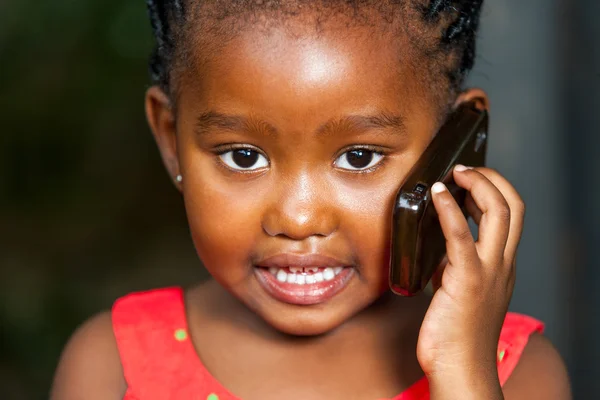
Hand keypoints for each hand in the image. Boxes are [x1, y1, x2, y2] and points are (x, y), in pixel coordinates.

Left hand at [416, 166, 524, 398]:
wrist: (460, 369)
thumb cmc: (457, 335)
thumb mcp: (460, 290)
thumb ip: (456, 264)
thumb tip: (438, 242)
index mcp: (502, 266)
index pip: (512, 215)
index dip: (496, 189)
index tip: (470, 179)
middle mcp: (502, 265)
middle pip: (512, 207)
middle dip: (492, 179)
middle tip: (465, 169)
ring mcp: (488, 272)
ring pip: (498, 214)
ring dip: (478, 185)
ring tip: (457, 174)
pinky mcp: (467, 280)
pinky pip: (461, 235)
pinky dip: (449, 209)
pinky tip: (438, 194)